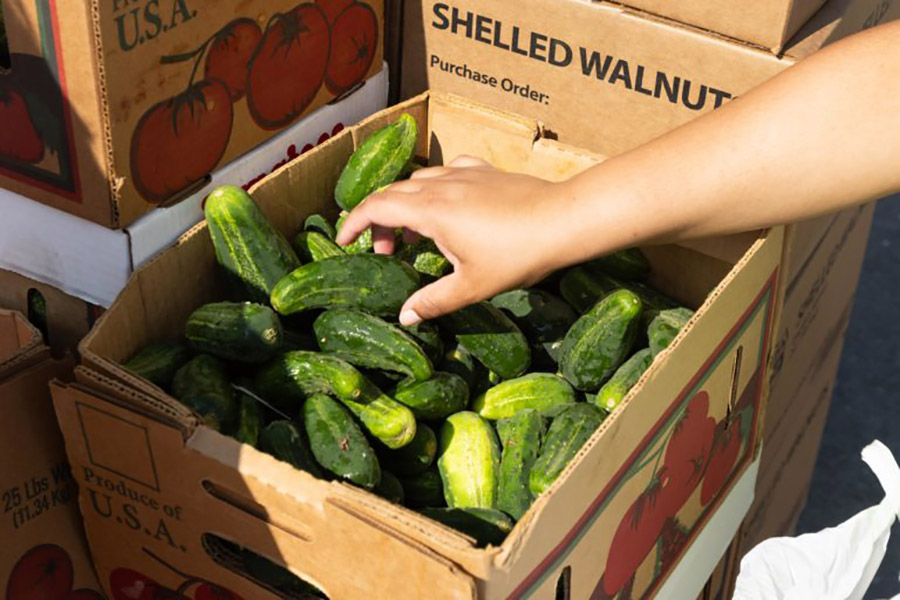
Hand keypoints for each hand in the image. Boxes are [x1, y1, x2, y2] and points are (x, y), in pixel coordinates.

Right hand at [336, 156, 569, 324]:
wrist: (563, 220)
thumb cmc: (517, 254)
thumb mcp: (471, 286)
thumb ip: (433, 301)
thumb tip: (405, 316)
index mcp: (429, 210)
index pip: (376, 207)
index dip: (354, 223)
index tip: (343, 241)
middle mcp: (441, 184)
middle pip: (393, 193)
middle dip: (379, 221)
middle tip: (385, 253)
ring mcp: (464, 174)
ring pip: (419, 181)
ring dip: (406, 205)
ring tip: (414, 236)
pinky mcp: (486, 172)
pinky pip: (448, 172)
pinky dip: (435, 188)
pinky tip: (447, 202)